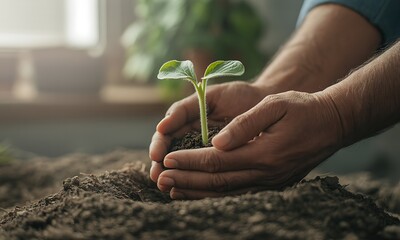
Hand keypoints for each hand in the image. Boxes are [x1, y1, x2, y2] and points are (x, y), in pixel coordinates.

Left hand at [156, 91, 343, 198]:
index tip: (168, 158)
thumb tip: (218, 141)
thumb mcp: (275, 106)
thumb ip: (245, 124)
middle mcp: (265, 174)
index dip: (190, 161)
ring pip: (226, 192)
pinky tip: (200, 192)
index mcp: (264, 153)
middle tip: (161, 177)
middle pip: (217, 181)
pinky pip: (238, 194)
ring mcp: (270, 183)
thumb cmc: (303, 109)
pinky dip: (215, 195)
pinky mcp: (273, 185)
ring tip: (172, 189)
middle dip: (186, 179)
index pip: (217, 161)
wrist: (332, 124)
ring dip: (197, 191)